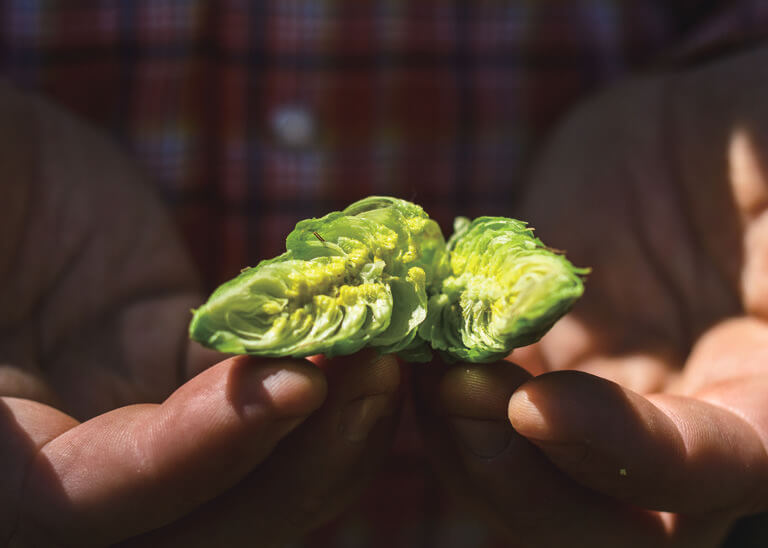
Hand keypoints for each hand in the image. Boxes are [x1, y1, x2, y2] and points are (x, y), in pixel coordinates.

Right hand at [0, 83, 400, 546]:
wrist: (2, 162)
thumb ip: (8, 311)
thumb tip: (66, 364)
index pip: (83, 506)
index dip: (190, 460)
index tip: (292, 387)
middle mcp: (64, 468)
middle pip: (197, 524)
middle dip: (298, 465)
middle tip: (375, 375)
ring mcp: (136, 425)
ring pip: (250, 480)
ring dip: (331, 433)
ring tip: (387, 352)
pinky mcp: (189, 382)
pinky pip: (265, 405)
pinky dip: (322, 380)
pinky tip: (365, 329)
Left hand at [413, 42, 767, 546]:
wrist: (683, 136)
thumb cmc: (767, 128)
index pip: (719, 466)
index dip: (626, 451)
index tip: (534, 404)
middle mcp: (698, 428)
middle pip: (611, 520)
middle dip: (520, 477)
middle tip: (453, 389)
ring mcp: (613, 411)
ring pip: (532, 487)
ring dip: (463, 443)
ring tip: (419, 359)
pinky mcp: (549, 378)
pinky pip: (487, 426)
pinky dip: (441, 400)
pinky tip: (414, 341)